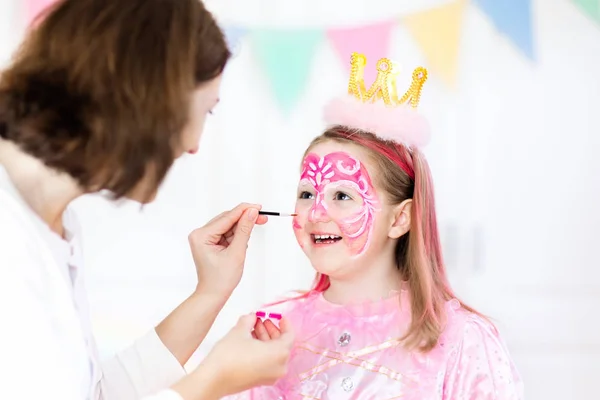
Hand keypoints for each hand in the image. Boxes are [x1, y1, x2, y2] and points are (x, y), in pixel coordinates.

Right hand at [177, 314, 293, 398]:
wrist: (213, 379)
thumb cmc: (228, 357)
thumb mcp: (240, 331)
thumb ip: (249, 320)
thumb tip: (252, 316)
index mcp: (280, 354)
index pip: (289, 335)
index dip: (284, 324)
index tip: (279, 317)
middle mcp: (279, 367)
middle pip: (281, 344)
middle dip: (271, 330)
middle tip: (262, 320)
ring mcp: (270, 376)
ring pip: (273, 353)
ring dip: (265, 339)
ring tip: (252, 328)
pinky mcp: (260, 380)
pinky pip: (267, 362)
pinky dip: (262, 350)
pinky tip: (249, 340)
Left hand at [189, 203, 267, 298]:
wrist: (213, 295)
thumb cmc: (222, 279)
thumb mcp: (236, 252)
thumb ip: (245, 230)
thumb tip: (252, 212)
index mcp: (201, 236)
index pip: (226, 217)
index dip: (244, 211)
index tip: (259, 207)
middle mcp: (200, 234)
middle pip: (227, 219)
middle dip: (245, 219)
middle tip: (263, 218)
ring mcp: (204, 238)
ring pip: (228, 225)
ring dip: (241, 229)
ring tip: (250, 238)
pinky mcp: (209, 242)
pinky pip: (226, 233)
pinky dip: (236, 235)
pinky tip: (243, 242)